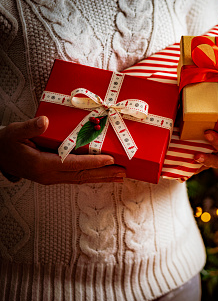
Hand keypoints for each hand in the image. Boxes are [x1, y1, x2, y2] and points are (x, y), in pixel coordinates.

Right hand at [0, 116, 125, 184]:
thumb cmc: (7, 142)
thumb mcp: (15, 131)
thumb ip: (30, 127)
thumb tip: (44, 121)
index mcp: (42, 164)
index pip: (73, 164)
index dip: (93, 162)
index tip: (110, 159)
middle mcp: (49, 175)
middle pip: (82, 175)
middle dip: (104, 174)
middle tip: (123, 172)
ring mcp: (52, 178)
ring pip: (81, 179)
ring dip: (101, 178)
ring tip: (119, 177)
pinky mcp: (54, 177)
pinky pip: (76, 178)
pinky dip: (92, 176)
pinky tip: (103, 175)